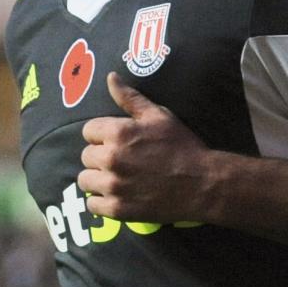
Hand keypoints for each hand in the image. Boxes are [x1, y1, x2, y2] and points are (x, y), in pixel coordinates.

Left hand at [79, 72, 211, 223]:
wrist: (202, 184)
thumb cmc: (182, 147)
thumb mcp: (159, 116)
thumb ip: (130, 98)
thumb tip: (110, 77)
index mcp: (118, 133)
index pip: (88, 131)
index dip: (102, 136)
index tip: (116, 142)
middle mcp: (111, 159)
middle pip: (86, 156)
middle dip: (100, 157)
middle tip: (120, 161)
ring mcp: (113, 186)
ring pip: (85, 180)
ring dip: (97, 179)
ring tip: (116, 179)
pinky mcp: (118, 209)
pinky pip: (92, 205)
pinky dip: (101, 202)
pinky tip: (116, 196)